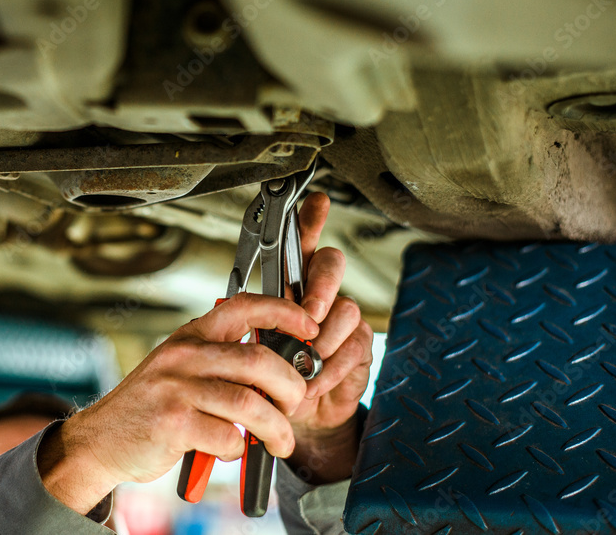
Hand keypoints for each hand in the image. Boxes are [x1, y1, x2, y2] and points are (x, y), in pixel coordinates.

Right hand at [37, 295, 317, 514]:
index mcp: (191, 335)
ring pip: (251, 404)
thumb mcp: (180, 366)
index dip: (284, 312)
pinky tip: (230, 450)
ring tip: (280, 443)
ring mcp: (177, 388)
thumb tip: (280, 365)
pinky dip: (239, 449)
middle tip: (295, 407)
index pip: (244, 306)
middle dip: (291, 388)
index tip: (310, 329)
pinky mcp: (174, 424)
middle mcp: (184, 355)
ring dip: (276, 429)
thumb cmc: (152, 405)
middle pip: (260, 361)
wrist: (102, 438)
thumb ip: (221, 359)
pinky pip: (228, 437)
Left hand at [285, 193, 374, 484]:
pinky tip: (316, 380)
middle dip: (321, 288)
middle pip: (332, 264)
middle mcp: (320, 293)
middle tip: (308, 314)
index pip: (302, 243)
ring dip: (323, 340)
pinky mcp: (359, 346)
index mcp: (290, 283)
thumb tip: (266, 317)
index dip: (311, 220)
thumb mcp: (256, 342)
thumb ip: (263, 323)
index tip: (317, 202)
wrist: (297, 412)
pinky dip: (331, 368)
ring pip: (346, 309)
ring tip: (304, 363)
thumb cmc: (273, 369)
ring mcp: (342, 318)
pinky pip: (353, 346)